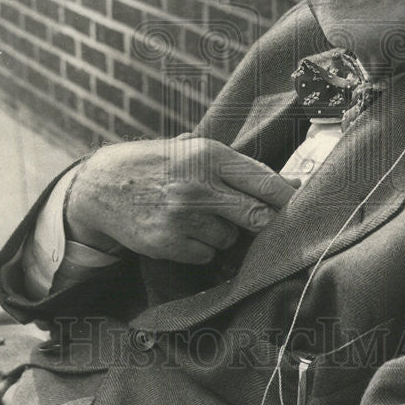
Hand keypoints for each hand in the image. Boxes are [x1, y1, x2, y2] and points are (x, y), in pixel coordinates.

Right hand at [65, 137, 298, 263]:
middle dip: (263, 223)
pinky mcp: (168, 242)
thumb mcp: (194, 150)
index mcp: (210, 154)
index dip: (288, 198)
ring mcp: (183, 216)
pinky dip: (201, 247)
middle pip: (257, 216)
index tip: (302, 206)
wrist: (102, 185)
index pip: (265, 182)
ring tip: (200, 216)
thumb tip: (292, 184)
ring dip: (224, 233)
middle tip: (259, 222)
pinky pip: (206, 254)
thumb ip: (238, 166)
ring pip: (230, 238)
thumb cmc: (158, 165)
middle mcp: (199, 185)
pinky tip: (182, 230)